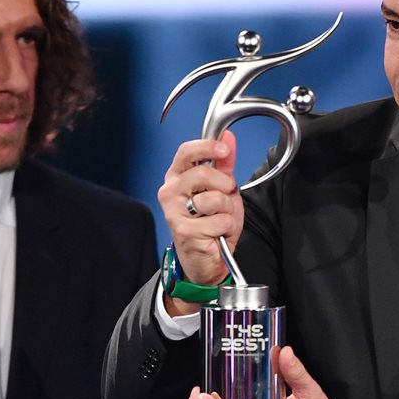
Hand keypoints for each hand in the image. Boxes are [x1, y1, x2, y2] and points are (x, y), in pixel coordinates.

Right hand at [157, 131, 243, 302]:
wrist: (207, 260)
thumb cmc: (210, 225)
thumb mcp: (222, 190)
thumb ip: (224, 165)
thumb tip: (228, 138)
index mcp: (177, 177)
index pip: (187, 152)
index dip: (207, 147)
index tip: (225, 150)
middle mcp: (170, 192)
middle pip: (203, 172)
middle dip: (225, 185)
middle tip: (225, 198)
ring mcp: (174, 212)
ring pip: (214, 198)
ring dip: (227, 211)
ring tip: (219, 220)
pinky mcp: (184, 231)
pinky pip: (219, 220)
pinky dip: (226, 228)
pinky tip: (216, 234)